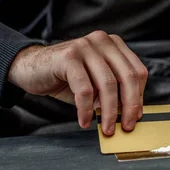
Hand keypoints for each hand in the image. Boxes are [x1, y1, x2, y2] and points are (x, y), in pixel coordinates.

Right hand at [8, 31, 147, 134]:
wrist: (29, 68)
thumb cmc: (66, 77)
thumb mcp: (95, 82)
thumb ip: (113, 91)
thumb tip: (131, 114)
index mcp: (114, 45)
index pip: (138, 71)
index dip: (140, 96)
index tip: (136, 115)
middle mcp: (102, 41)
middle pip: (127, 77)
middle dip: (130, 106)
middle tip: (126, 126)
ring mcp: (85, 46)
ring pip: (108, 84)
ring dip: (109, 112)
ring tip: (106, 128)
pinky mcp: (68, 57)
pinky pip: (85, 89)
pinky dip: (86, 109)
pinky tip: (84, 121)